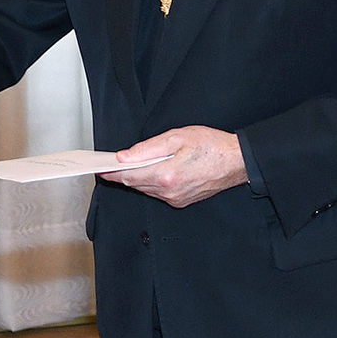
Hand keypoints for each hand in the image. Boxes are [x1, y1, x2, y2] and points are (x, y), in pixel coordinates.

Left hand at [104, 126, 245, 207]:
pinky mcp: (182, 201)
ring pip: (146, 189)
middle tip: (110, 164)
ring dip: (137, 178)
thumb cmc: (211, 145)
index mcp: (166, 175)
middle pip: (135, 184)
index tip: (99, 168)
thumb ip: (147, 148)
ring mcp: (176, 199)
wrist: (237, 161)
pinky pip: (158, 193)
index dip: (111, 172)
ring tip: (130, 166)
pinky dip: (151, 183)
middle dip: (122, 174)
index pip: (129, 176)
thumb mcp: (177, 137)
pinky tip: (152, 171)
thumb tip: (124, 156)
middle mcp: (169, 191)